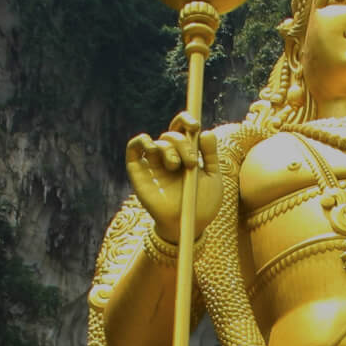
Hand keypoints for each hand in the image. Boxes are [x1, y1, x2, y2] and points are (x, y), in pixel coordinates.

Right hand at [125, 117, 221, 242]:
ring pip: (157, 142)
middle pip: (171, 135)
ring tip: (175, 166)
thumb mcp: (212, 178)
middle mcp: (169, 156)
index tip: (195, 125)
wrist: (188, 225)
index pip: (182, 129)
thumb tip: (206, 133)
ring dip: (168, 149)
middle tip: (190, 163)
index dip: (186, 121)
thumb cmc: (202, 204)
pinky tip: (151, 146)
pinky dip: (141, 141)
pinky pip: (133, 149)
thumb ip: (210, 155)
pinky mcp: (138, 172)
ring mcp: (153, 163)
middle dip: (182, 144)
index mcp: (187, 154)